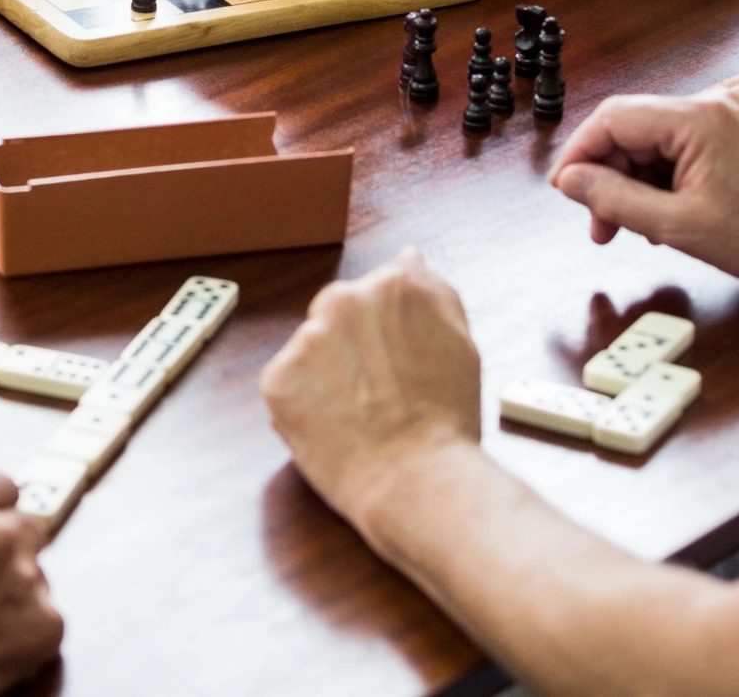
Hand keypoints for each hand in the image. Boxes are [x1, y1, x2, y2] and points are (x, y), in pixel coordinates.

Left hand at [259, 249, 484, 527]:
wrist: (418, 480)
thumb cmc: (447, 419)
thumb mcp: (461, 341)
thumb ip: (432, 291)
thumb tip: (409, 257)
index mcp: (392, 285)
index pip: (377, 294)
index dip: (388, 334)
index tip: (397, 363)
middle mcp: (343, 300)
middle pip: (338, 315)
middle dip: (352, 347)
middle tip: (380, 392)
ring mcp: (306, 339)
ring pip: (311, 350)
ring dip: (328, 375)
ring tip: (361, 415)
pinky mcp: (278, 379)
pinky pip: (289, 384)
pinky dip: (306, 405)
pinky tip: (336, 427)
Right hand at [548, 92, 738, 291]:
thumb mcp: (677, 226)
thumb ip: (615, 199)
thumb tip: (571, 181)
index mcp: (697, 119)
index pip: (613, 118)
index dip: (580, 153)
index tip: (566, 189)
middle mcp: (707, 108)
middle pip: (628, 129)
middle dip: (604, 174)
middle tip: (596, 222)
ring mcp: (719, 120)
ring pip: (648, 142)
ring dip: (629, 182)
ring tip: (625, 227)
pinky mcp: (727, 137)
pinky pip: (673, 150)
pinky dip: (655, 181)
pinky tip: (655, 217)